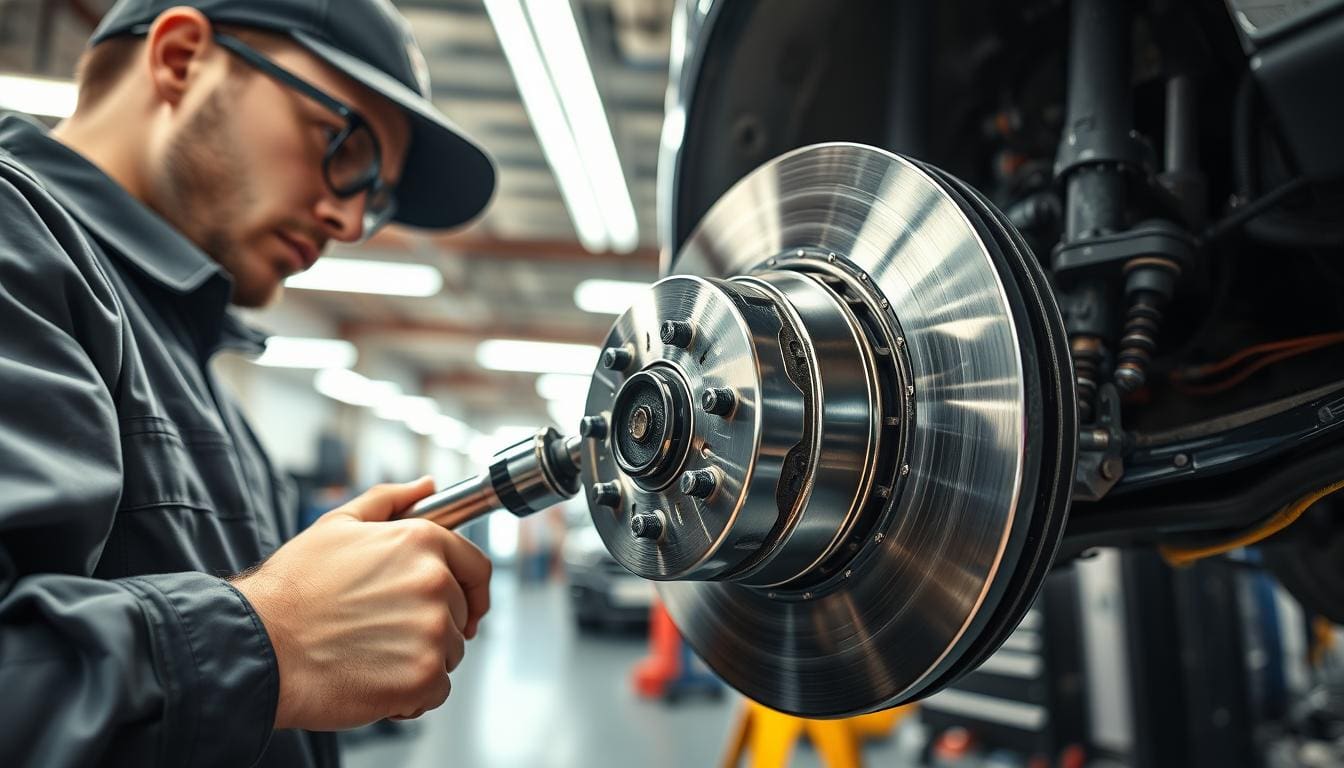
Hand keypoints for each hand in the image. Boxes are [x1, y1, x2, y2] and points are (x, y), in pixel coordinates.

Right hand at [232, 477, 491, 730]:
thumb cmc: (291, 590)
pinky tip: (373, 681)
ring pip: (449, 654)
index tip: (464, 605)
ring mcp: (432, 632)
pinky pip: (435, 690)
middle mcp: (435, 583)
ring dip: (419, 660)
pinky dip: (411, 695)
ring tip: (369, 654)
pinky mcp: (422, 677)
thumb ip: (390, 501)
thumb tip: (426, 486)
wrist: (257, 646)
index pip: (477, 568)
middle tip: (382, 633)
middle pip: (461, 616)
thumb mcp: (337, 526)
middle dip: (431, 627)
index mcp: (421, 543)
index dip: (472, 589)